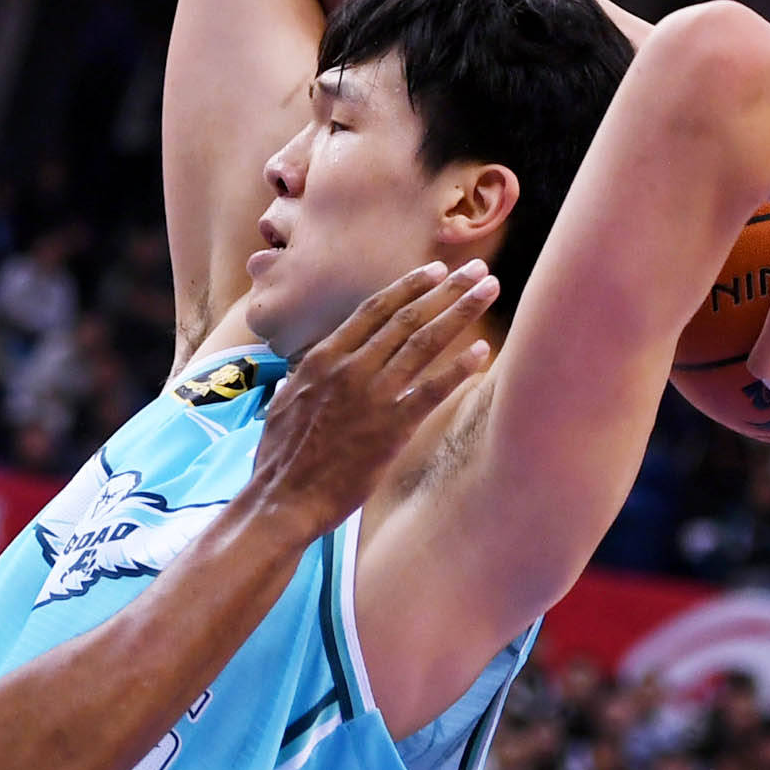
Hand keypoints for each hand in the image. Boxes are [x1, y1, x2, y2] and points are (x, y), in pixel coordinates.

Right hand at [247, 260, 498, 538]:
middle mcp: (349, 368)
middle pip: (407, 318)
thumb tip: (302, 371)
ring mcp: (372, 396)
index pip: (374, 310)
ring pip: (425, 343)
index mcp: (322, 358)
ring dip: (461, 312)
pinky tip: (482, 351)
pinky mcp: (391, 429)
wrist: (282, 500)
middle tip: (478, 269)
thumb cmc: (279, 458)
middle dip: (447, 289)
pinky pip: (433, 390)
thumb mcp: (283, 404)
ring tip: (489, 291)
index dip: (409, 286)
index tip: (436, 269)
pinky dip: (459, 368)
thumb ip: (301, 380)